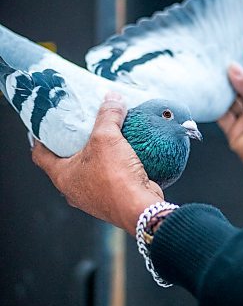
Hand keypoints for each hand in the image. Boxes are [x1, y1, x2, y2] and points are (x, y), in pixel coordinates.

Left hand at [32, 92, 163, 235]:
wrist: (139, 207)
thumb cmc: (114, 177)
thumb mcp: (106, 138)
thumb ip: (108, 116)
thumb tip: (113, 98)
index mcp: (62, 176)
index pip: (40, 156)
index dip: (40, 139)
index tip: (45, 127)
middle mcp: (74, 190)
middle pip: (65, 163)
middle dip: (72, 145)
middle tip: (80, 128)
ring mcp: (92, 197)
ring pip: (88, 171)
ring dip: (94, 156)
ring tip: (103, 137)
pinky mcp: (111, 199)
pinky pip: (107, 178)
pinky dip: (111, 165)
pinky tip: (122, 153)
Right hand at [219, 63, 242, 221]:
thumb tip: (233, 69)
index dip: (238, 68)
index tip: (224, 58)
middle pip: (235, 88)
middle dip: (225, 77)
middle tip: (211, 65)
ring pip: (227, 101)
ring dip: (218, 90)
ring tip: (207, 77)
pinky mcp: (234, 133)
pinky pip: (221, 117)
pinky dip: (213, 106)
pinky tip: (208, 94)